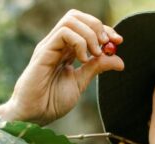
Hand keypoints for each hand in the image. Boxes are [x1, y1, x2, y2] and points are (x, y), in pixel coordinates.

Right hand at [0, 9, 123, 125]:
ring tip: (94, 54)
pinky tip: (83, 60)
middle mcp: (56, 44)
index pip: (85, 26)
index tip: (118, 41)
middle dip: (97, 26)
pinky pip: (63, 33)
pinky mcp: (43, 52)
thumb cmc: (51, 102)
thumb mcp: (80, 82)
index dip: (104, 29)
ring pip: (70, 20)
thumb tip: (119, 61)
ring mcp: (49, 46)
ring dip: (89, 34)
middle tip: (106, 44)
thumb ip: (96, 68)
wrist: (35, 116)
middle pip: (76, 16)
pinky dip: (79, 42)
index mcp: (64, 50)